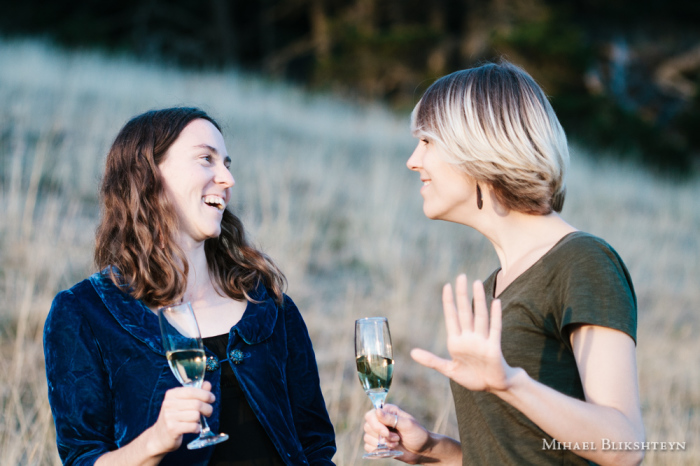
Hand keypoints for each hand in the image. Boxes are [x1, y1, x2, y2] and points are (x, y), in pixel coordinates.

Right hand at [147, 381, 214, 454]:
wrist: (159, 436)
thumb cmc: (174, 417)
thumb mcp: (182, 402)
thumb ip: (196, 392)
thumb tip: (207, 384)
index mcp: (172, 394)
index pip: (192, 391)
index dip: (205, 394)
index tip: (212, 398)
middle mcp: (169, 404)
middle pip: (196, 404)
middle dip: (207, 408)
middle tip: (209, 412)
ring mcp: (169, 416)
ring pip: (196, 415)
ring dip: (201, 419)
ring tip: (198, 421)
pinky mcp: (172, 429)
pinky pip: (193, 426)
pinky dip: (197, 428)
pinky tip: (194, 428)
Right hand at [363, 405, 431, 463]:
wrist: (422, 450)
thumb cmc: (418, 434)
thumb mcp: (407, 425)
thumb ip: (392, 419)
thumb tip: (377, 411)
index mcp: (387, 412)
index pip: (371, 415)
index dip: (376, 425)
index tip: (387, 433)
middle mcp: (381, 421)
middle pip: (367, 426)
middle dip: (381, 436)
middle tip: (397, 438)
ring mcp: (379, 433)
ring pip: (367, 437)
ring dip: (381, 444)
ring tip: (395, 444)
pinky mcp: (378, 444)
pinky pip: (368, 447)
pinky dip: (377, 450)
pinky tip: (389, 449)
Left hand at [411, 274, 514, 392]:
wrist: (492, 386)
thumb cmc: (472, 377)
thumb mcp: (449, 370)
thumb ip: (431, 360)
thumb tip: (412, 352)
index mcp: (456, 341)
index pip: (452, 317)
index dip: (449, 302)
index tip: (447, 286)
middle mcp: (469, 337)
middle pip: (465, 312)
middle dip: (462, 295)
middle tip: (461, 276)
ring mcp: (482, 341)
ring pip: (480, 316)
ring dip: (478, 300)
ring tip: (476, 283)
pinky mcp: (493, 348)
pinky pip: (495, 329)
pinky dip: (495, 316)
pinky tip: (495, 302)